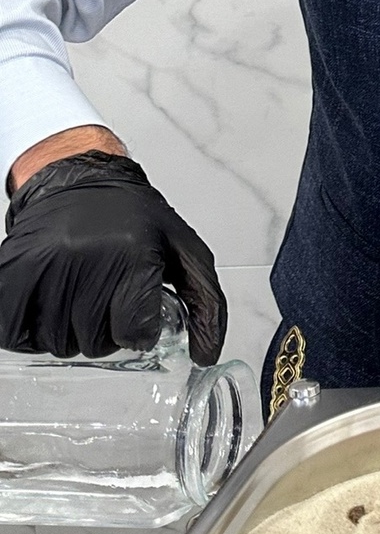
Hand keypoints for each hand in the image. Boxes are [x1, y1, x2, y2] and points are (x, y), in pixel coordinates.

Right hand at [0, 151, 226, 362]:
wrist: (79, 178)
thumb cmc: (132, 218)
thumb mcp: (184, 251)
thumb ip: (207, 305)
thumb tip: (207, 355)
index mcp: (135, 254)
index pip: (135, 332)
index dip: (140, 330)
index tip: (138, 313)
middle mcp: (88, 259)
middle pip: (96, 343)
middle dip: (106, 332)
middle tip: (107, 300)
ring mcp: (46, 266)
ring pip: (57, 345)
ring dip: (70, 334)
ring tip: (79, 299)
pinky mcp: (11, 272)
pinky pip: (16, 335)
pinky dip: (31, 334)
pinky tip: (49, 307)